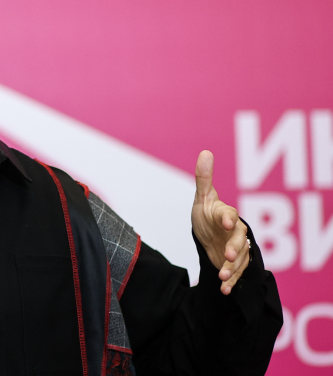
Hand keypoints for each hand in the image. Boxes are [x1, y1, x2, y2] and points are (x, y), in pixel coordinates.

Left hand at [191, 151, 249, 294]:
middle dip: (235, 249)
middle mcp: (234, 232)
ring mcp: (236, 248)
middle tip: (227, 256)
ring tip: (222, 277)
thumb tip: (205, 152)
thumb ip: (204, 179)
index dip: (228, 218)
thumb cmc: (208, 214)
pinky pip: (236, 273)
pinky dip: (230, 282)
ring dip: (232, 269)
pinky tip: (223, 290)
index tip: (225, 222)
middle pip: (239, 240)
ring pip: (239, 259)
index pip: (229, 214)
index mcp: (225, 214)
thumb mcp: (202, 198)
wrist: (210, 234)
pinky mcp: (234, 263)